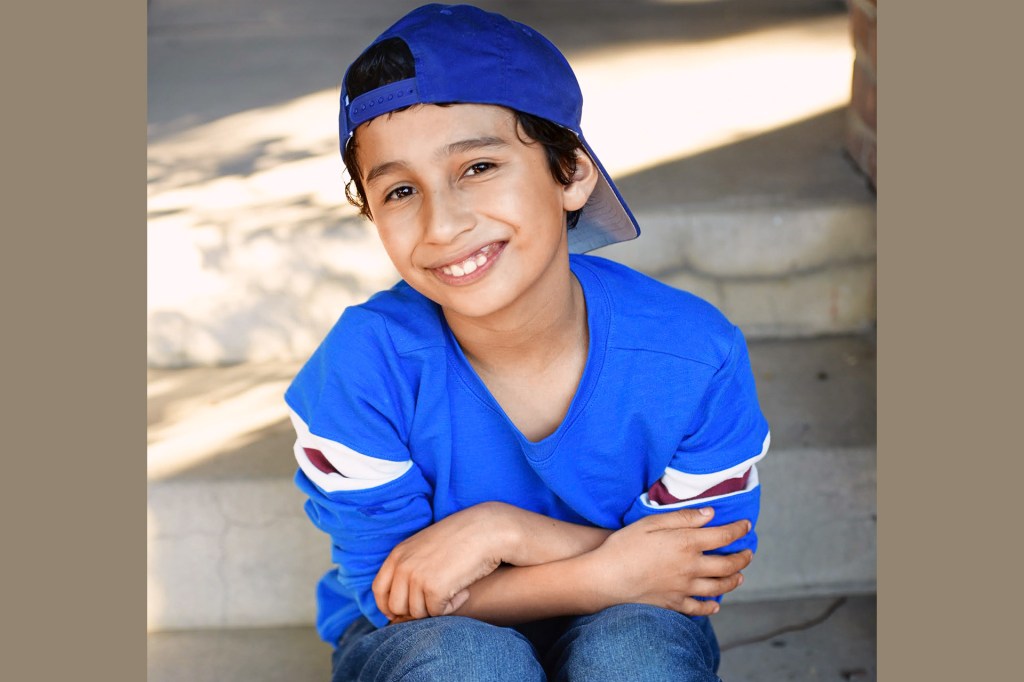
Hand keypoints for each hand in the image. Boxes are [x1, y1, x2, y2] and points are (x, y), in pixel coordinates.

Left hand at [372, 502, 512, 621]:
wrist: (487, 529)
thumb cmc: (461, 538)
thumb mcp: (425, 547)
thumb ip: (409, 568)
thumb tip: (400, 605)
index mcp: (397, 554)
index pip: (379, 590)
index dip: (388, 606)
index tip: (403, 611)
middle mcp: (403, 566)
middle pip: (397, 607)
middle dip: (417, 609)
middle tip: (438, 596)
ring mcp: (417, 577)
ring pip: (418, 614)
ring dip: (437, 607)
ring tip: (454, 588)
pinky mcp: (434, 589)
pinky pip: (438, 613)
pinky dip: (452, 606)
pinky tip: (463, 590)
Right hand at [584, 507, 752, 616]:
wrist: (605, 579)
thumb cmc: (623, 546)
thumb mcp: (650, 523)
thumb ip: (682, 518)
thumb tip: (709, 514)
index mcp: (686, 543)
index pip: (723, 536)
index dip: (738, 529)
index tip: (746, 525)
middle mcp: (691, 567)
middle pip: (728, 564)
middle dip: (743, 557)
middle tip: (748, 553)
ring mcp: (684, 588)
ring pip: (719, 587)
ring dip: (734, 580)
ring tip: (739, 576)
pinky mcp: (673, 604)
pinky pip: (699, 608)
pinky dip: (711, 607)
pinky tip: (716, 605)